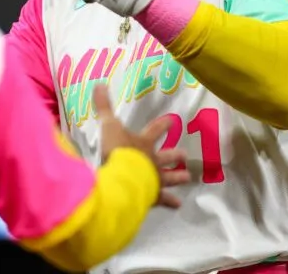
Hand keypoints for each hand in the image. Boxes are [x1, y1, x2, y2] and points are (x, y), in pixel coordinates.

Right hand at [91, 84, 191, 207]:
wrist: (123, 174)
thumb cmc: (116, 149)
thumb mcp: (108, 125)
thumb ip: (104, 106)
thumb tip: (99, 83)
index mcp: (143, 142)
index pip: (155, 130)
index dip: (163, 125)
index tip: (173, 121)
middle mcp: (153, 159)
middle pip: (168, 155)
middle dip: (176, 154)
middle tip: (184, 154)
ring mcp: (155, 178)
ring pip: (171, 177)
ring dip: (178, 177)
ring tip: (187, 178)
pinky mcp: (153, 195)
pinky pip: (164, 199)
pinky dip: (170, 202)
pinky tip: (178, 205)